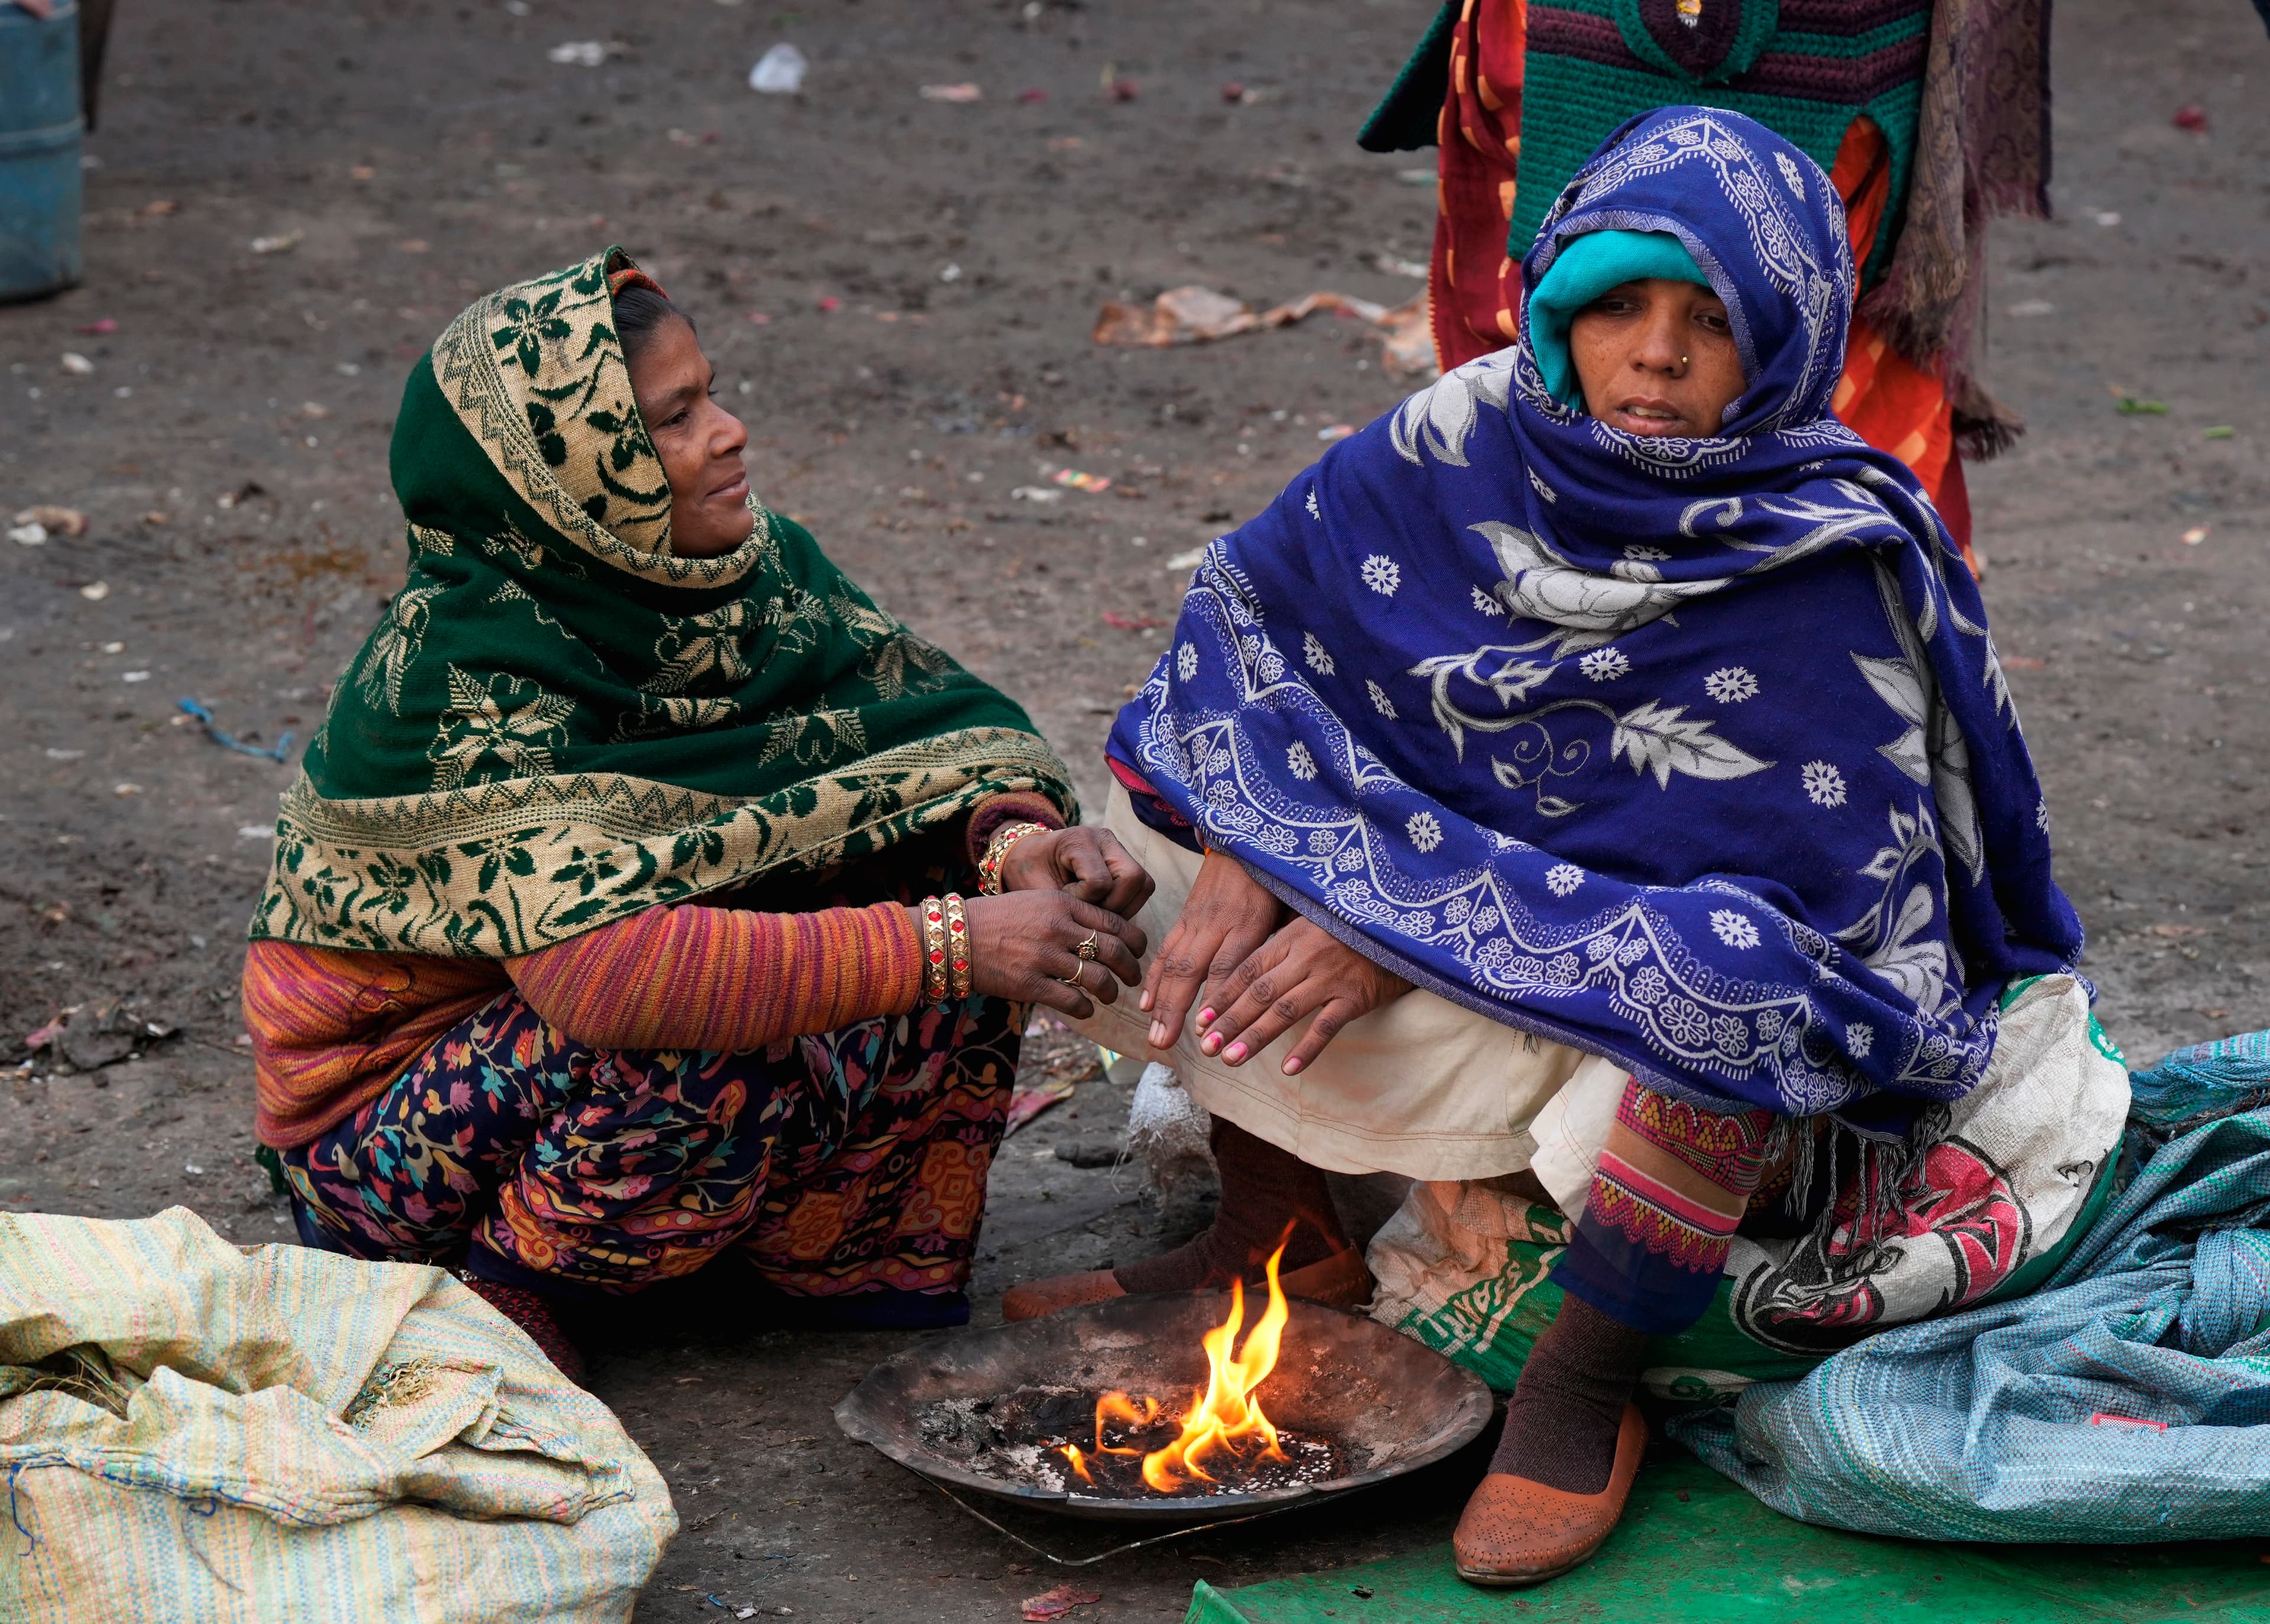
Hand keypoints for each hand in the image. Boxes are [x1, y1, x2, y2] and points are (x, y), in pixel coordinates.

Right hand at [956, 891, 1146, 1020]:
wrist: (955, 938)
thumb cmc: (998, 919)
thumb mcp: (1036, 901)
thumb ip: (1069, 912)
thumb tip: (1104, 931)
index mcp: (1062, 903)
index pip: (1114, 922)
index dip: (1135, 940)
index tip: (1138, 951)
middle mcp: (1058, 928)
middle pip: (1114, 950)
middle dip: (1131, 969)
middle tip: (1133, 978)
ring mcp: (1044, 957)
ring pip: (1098, 978)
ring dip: (1110, 991)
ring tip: (1109, 995)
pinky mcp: (1030, 984)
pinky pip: (1073, 1001)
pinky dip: (1086, 1008)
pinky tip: (1086, 1009)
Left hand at [999, 826, 1154, 917]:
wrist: (1030, 857)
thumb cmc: (1030, 874)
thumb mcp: (1037, 890)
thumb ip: (1062, 907)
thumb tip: (1089, 938)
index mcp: (1078, 840)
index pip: (1100, 881)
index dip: (1085, 900)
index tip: (1065, 900)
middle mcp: (1104, 839)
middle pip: (1133, 878)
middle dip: (1114, 906)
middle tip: (1088, 913)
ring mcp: (1118, 848)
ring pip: (1143, 884)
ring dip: (1124, 907)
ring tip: (1096, 913)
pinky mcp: (1125, 860)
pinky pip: (1142, 888)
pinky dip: (1127, 905)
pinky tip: (1103, 910)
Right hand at [1138, 849, 1283, 1050]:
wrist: (1243, 843)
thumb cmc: (1275, 880)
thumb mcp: (1290, 907)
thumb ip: (1289, 941)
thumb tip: (1299, 976)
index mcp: (1249, 923)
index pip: (1227, 967)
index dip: (1214, 999)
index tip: (1204, 1030)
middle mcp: (1217, 924)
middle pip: (1191, 970)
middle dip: (1175, 1010)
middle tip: (1164, 1044)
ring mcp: (1197, 921)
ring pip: (1174, 964)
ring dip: (1161, 1003)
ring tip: (1154, 1035)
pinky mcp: (1186, 918)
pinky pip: (1166, 951)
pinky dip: (1155, 980)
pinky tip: (1147, 1005)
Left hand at [1196, 916, 1410, 1074]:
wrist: (1404, 930)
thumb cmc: (1354, 928)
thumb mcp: (1315, 923)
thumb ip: (1284, 942)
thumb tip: (1246, 970)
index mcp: (1293, 937)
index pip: (1248, 970)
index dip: (1223, 996)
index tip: (1201, 1020)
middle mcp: (1307, 956)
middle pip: (1259, 993)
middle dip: (1229, 1021)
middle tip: (1206, 1047)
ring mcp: (1331, 977)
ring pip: (1284, 1011)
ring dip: (1255, 1037)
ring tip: (1230, 1059)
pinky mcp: (1356, 997)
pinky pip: (1326, 1026)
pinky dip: (1307, 1048)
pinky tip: (1288, 1069)